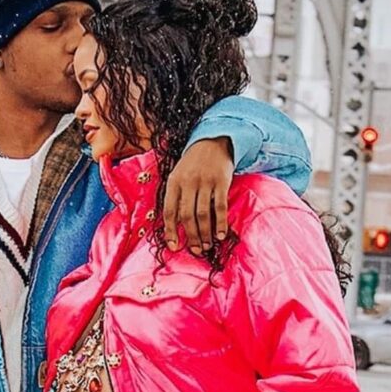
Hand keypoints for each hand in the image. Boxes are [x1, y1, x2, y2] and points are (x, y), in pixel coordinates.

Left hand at [163, 136, 233, 253]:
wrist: (212, 141)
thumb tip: (174, 226)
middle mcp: (187, 183)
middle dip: (191, 236)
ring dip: (205, 233)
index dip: (170, 231)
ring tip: (208, 245)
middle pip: (187, 216)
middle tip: (196, 250)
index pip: (169, 211)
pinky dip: (220, 223)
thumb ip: (176, 197)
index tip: (174, 246)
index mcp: (173, 183)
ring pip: (203, 214)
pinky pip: (220, 206)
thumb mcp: (178, 176)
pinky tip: (221, 235)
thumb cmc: (193, 165)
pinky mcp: (221, 181)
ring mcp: (204, 182)